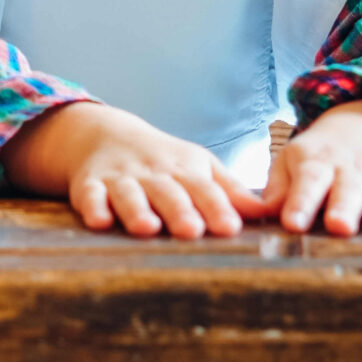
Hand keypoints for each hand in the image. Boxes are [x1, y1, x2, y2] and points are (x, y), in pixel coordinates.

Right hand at [2, 101, 266, 239]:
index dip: (216, 207)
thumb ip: (230, 191)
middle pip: (168, 192)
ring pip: (129, 193)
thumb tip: (272, 212)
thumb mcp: (198, 166)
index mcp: (184, 170)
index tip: (229, 227)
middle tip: (190, 229)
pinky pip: (88, 194)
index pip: (204, 189)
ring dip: (136, 209)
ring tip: (146, 227)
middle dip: (178, 209)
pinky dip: (92, 206)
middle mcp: (153, 173)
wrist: (104, 132)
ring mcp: (120, 177)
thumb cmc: (163, 159)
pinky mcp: (89, 184)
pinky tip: (98, 220)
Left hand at [262, 99, 361, 235]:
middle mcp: (349, 168)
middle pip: (346, 188)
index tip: (292, 224)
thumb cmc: (316, 156)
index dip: (300, 202)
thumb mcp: (289, 162)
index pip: (306, 181)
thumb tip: (252, 213)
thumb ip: (276, 189)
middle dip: (344, 206)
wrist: (360, 125)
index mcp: (315, 164)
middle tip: (339, 226)